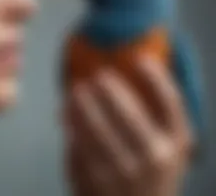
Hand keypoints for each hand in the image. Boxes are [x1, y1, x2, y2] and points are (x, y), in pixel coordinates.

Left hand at [63, 57, 192, 195]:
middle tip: (97, 76)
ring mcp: (124, 173)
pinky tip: (65, 114)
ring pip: (98, 131)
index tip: (141, 59)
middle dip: (110, 92)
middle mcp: (155, 159)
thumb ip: (150, 119)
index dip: (157, 79)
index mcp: (176, 145)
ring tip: (75, 91)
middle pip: (130, 115)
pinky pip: (80, 147)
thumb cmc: (148, 170)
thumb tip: (116, 76)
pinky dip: (70, 128)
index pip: (171, 104)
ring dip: (82, 107)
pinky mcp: (96, 181)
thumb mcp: (163, 148)